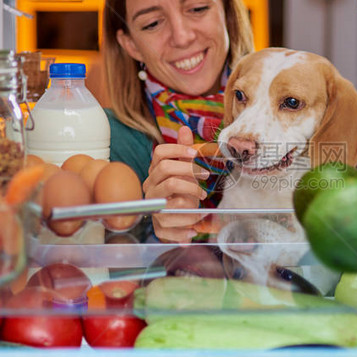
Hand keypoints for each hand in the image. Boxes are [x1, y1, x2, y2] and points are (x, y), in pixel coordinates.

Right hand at [143, 126, 208, 242]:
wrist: (174, 219)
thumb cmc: (180, 191)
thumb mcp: (184, 171)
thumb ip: (184, 152)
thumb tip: (184, 128)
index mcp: (155, 173)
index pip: (159, 153)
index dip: (177, 149)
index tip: (195, 153)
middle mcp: (150, 188)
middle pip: (166, 171)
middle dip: (190, 172)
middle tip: (206, 176)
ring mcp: (153, 207)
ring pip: (172, 199)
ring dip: (193, 201)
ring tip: (202, 203)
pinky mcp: (159, 227)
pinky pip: (171, 228)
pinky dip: (186, 228)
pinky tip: (195, 228)